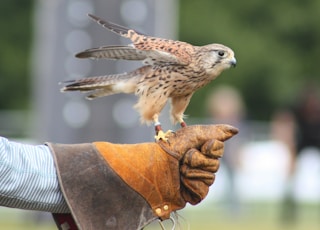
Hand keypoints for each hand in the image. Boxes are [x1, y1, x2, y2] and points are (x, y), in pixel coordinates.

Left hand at [95, 124, 237, 218]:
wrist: (154, 166)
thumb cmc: (171, 148)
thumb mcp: (194, 134)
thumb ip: (217, 132)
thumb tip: (236, 130)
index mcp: (201, 149)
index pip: (218, 148)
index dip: (211, 147)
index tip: (201, 145)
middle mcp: (201, 163)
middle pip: (215, 164)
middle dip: (198, 159)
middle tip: (184, 158)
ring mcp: (198, 179)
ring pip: (210, 177)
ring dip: (192, 171)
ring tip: (178, 169)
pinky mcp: (193, 192)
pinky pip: (202, 190)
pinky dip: (190, 183)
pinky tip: (180, 181)